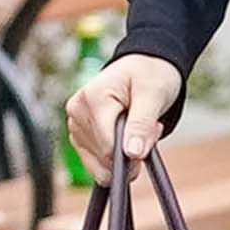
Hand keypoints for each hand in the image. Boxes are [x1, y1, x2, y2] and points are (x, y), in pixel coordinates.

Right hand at [65, 53, 182, 179]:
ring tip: (137, 125)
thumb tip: (132, 154)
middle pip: (104, 156)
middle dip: (131, 150)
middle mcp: (76, 112)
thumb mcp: (154, 94)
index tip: (154, 129)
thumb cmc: (149, 75)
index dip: (135, 149)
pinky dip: (115, 156)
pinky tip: (126, 135)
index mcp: (91, 99)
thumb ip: (142, 124)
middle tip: (149, 125)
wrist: (143, 66)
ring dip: (124, 153)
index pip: (108, 146)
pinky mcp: (79, 135)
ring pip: (100, 163)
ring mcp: (75, 125)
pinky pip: (96, 163)